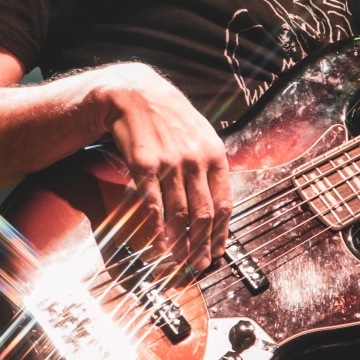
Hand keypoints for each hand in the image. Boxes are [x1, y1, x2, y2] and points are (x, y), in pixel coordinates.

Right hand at [94, 63, 231, 276]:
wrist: (134, 93)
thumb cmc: (168, 117)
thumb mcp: (200, 134)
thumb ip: (210, 166)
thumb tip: (219, 202)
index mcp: (215, 154)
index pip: (224, 204)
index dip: (221, 234)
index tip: (217, 252)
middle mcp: (196, 160)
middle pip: (203, 215)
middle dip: (201, 246)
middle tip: (197, 266)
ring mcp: (171, 163)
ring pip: (179, 214)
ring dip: (178, 244)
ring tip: (176, 261)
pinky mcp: (145, 165)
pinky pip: (153, 205)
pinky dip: (156, 229)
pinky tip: (156, 243)